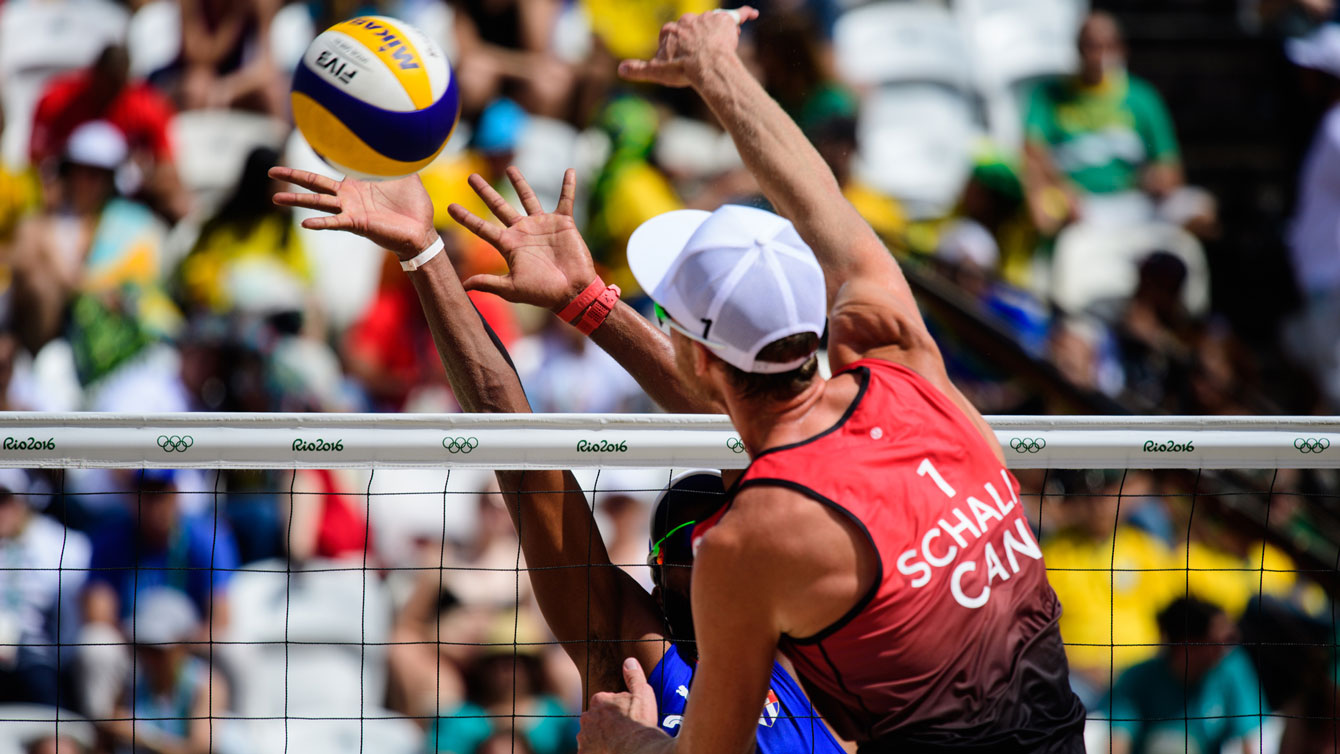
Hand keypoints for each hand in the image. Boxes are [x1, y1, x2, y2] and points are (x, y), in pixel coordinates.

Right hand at [270, 167, 436, 259]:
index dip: (318, 162)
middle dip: (292, 178)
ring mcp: (350, 210)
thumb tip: (404, 132)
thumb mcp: (405, 174)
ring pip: (318, 203)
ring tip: (275, 198)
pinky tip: (304, 223)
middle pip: (314, 184)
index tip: (300, 152)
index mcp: (355, 184)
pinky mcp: (357, 224)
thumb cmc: (413, 205)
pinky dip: (320, 223)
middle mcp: (348, 197)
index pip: (331, 170)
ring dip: (297, 201)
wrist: (421, 230)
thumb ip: (397, 157)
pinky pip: (335, 222)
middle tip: (270, 171)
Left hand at [448, 167, 598, 312]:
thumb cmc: (543, 293)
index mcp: (509, 245)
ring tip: (510, 168)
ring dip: (519, 183)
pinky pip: (566, 200)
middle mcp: (523, 232)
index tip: (450, 206)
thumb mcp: (512, 289)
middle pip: (499, 206)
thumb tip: (463, 286)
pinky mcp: (563, 223)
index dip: (466, 218)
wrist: (573, 292)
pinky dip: (569, 186)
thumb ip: (489, 283)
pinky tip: (569, 171)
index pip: (482, 228)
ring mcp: (542, 225)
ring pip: (528, 198)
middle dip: (485, 192)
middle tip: (471, 176)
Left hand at [577, 658, 663, 753]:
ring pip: (590, 735)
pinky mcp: (584, 753)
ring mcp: (584, 737)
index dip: (616, 710)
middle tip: (621, 732)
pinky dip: (595, 751)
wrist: (636, 750)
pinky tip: (608, 751)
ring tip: (615, 744)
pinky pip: (588, 751)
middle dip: (604, 724)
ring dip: (598, 738)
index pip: (604, 703)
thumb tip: (629, 661)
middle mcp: (587, 717)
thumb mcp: (643, 693)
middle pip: (595, 719)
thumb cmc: (640, 722)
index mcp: (599, 701)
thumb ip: (634, 676)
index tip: (626, 718)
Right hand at [618, 7, 758, 87]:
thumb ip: (639, 69)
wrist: (706, 66)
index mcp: (670, 30)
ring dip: (716, 34)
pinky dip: (744, 14)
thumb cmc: (681, 70)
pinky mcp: (725, 20)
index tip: (682, 64)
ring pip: (712, 25)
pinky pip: (736, 15)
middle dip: (697, 42)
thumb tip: (620, 69)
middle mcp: (687, 20)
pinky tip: (752, 14)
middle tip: (701, 59)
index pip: (673, 38)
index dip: (678, 52)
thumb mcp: (656, 72)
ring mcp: (706, 19)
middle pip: (692, 30)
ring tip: (722, 50)